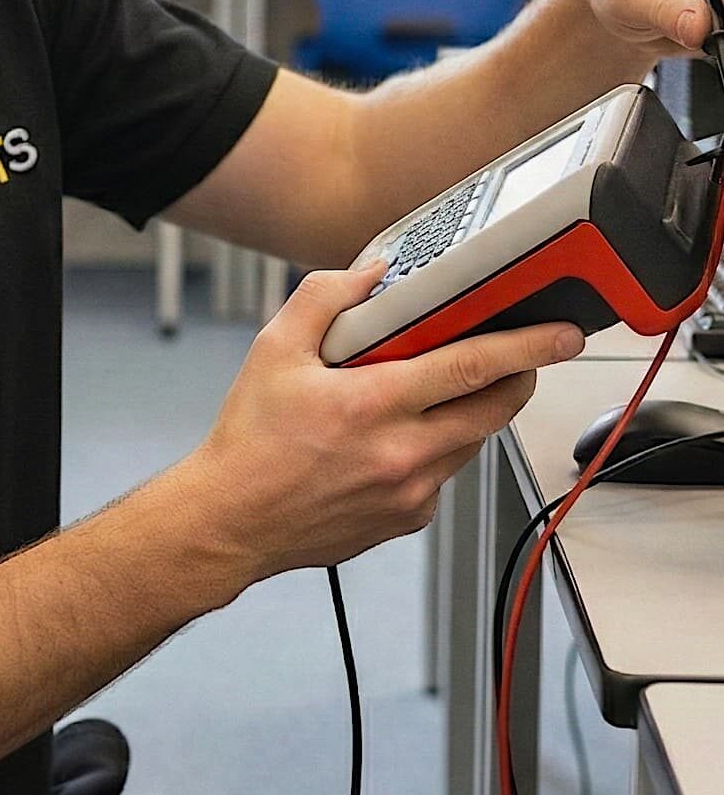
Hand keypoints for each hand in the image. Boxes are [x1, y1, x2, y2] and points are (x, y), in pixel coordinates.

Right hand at [184, 261, 584, 578]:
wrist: (233, 519)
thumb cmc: (249, 438)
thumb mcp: (273, 350)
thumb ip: (324, 300)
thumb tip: (372, 275)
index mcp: (373, 403)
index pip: (471, 367)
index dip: (526, 346)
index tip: (561, 334)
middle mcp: (403, 452)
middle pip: (495, 410)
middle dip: (519, 378)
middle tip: (521, 358)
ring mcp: (411, 491)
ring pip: (472, 441)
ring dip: (472, 411)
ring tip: (440, 391)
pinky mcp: (409, 518)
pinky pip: (443, 473)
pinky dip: (436, 448)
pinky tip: (396, 438)